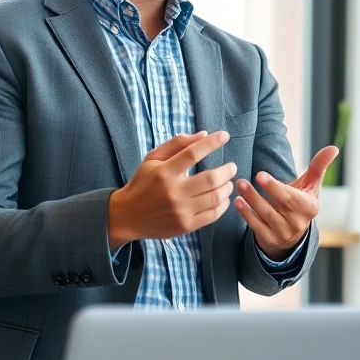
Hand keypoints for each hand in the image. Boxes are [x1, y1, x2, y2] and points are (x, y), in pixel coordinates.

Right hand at [107, 131, 235, 248]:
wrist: (128, 216)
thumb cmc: (143, 183)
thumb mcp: (152, 158)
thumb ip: (177, 144)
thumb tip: (204, 134)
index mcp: (164, 172)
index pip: (193, 153)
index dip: (212, 143)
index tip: (225, 136)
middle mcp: (173, 191)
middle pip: (210, 179)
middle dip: (227, 170)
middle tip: (232, 166)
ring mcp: (180, 210)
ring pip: (215, 197)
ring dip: (227, 187)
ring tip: (228, 182)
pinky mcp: (186, 225)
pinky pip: (213, 215)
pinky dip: (223, 204)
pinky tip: (223, 198)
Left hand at [233, 145, 338, 260]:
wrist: (295, 231)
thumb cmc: (302, 200)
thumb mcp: (312, 184)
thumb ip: (319, 165)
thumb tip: (333, 148)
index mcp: (309, 207)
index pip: (290, 197)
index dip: (274, 187)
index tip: (260, 175)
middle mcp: (298, 223)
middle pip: (275, 207)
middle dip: (258, 194)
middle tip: (242, 180)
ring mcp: (284, 233)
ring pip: (264, 216)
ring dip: (249, 201)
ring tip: (239, 186)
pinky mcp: (271, 239)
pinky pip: (256, 227)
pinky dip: (246, 214)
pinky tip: (238, 202)